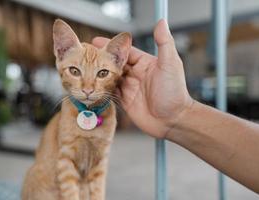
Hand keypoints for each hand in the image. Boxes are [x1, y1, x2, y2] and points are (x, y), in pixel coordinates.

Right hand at [92, 19, 192, 137]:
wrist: (173, 120)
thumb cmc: (174, 92)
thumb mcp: (170, 64)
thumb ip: (164, 43)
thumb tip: (161, 22)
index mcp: (145, 64)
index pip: (126, 51)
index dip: (111, 46)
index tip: (96, 41)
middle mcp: (136, 75)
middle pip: (115, 64)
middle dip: (101, 59)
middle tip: (85, 54)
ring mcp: (130, 88)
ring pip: (111, 78)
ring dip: (99, 74)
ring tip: (84, 68)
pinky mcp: (126, 101)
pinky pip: (111, 93)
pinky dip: (102, 89)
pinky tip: (92, 85)